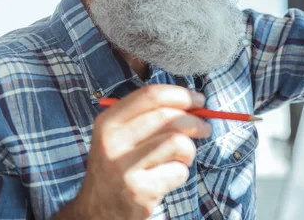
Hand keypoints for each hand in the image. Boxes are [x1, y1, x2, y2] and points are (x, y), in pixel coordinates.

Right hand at [56, 85, 211, 219]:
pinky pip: (178, 171)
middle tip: (205, 128)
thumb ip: (151, 117)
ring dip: (189, 150)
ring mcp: (123, 168)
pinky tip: (168, 178)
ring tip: (183, 158)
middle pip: (168, 117)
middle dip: (195, 121)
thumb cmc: (120, 166)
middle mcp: (112, 142)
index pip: (150, 95)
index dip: (181, 95)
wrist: (97, 210)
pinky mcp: (139, 191)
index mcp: (108, 122)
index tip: (199, 100)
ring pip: (177, 142)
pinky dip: (181, 173)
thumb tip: (194, 104)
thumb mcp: (122, 136)